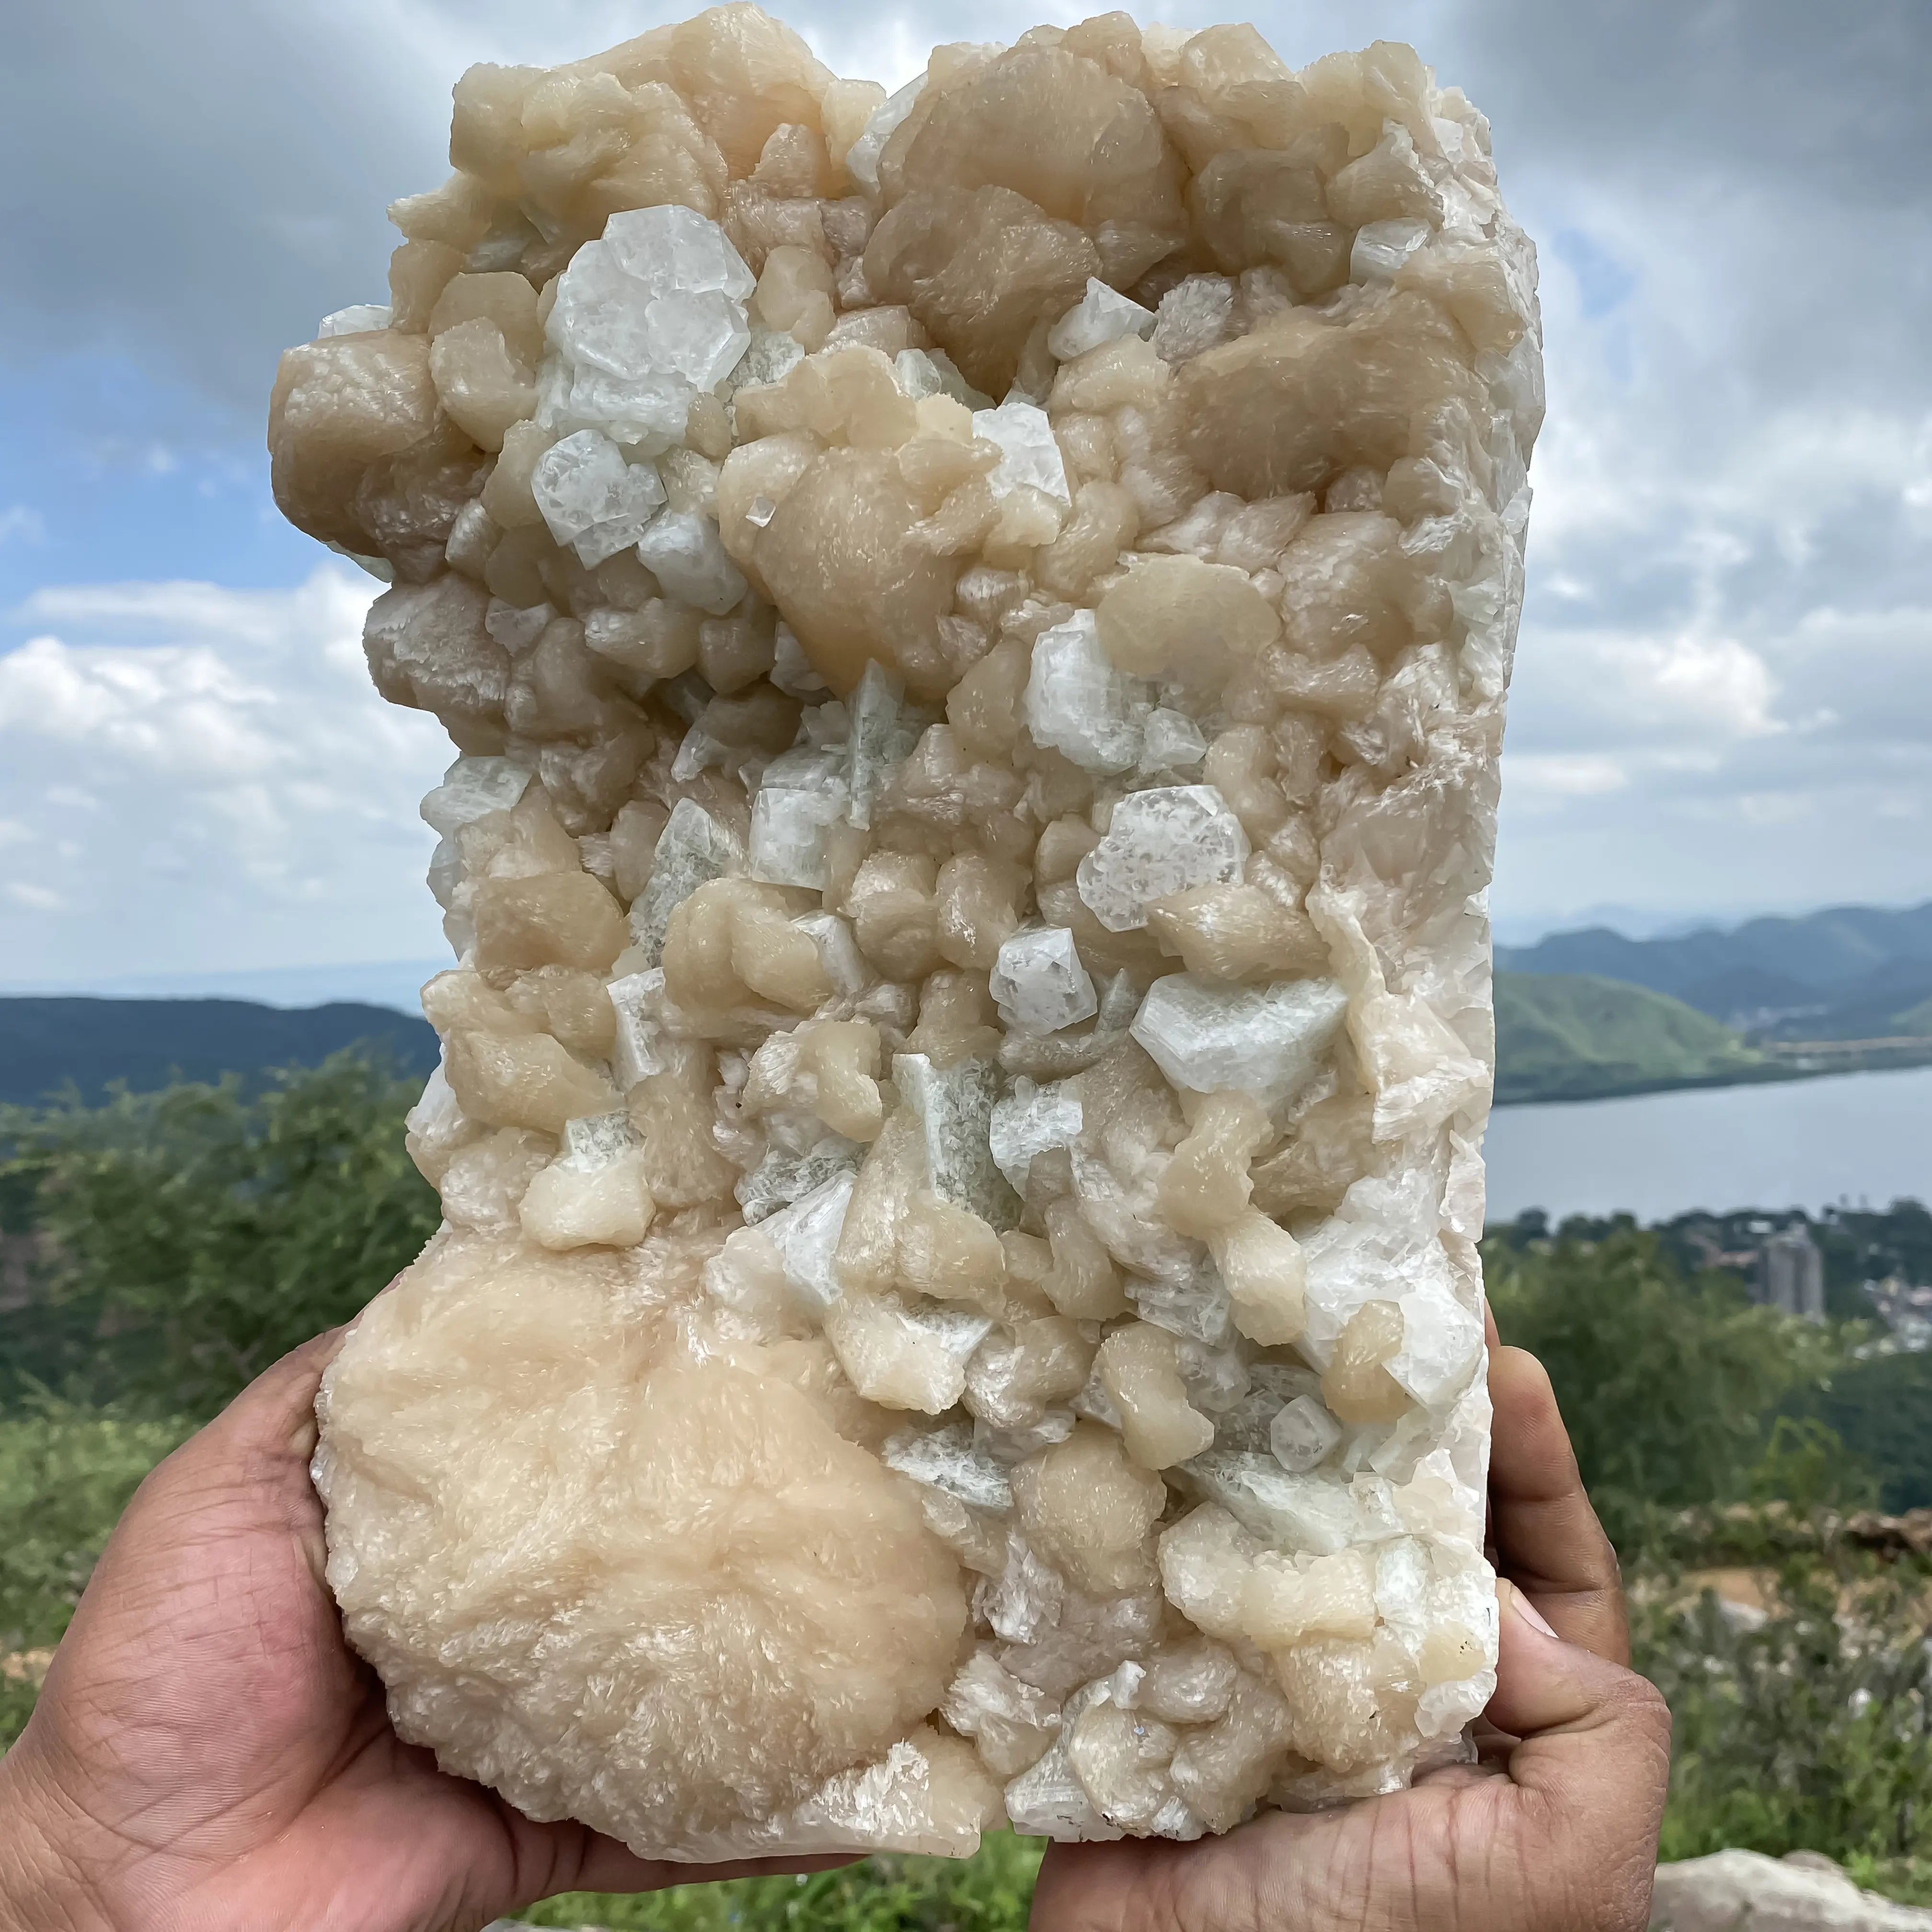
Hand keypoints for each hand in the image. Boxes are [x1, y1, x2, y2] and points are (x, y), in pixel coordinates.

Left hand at [0, 1328, 843, 1931]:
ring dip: (796, 1659)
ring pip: (695, 1681)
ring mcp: (546, 1722)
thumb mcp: (236, 1477)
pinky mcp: (556, 1826)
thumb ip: (345, 1386)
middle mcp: (514, 1611)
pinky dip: (777, 1819)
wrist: (131, 1886)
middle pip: (653, 1552)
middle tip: (880, 1459)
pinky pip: (682, 1823)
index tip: (758, 1327)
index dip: (659, 1385)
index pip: (578, 1436)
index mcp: (450, 1522)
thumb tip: (472, 1274)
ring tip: (920, 1609)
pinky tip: (878, 1783)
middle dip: (752, 1513)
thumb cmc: (168, 1661)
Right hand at [1030, 1334, 1671, 1931]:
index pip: (1543, 1568)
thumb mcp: (1562, 1872)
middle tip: (1380, 1308)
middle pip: (1414, 1521)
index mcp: (1497, 1726)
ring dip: (1287, 1437)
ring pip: (1298, 1526)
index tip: (1503, 1359)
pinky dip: (1178, 1497)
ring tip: (1273, 1337)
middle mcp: (1394, 1685)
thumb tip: (1510, 1600)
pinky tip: (1168, 1421)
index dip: (1530, 1459)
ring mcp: (1279, 1673)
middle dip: (1404, 1418)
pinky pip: (1189, 1565)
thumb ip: (1598, 1738)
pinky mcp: (1173, 1672)